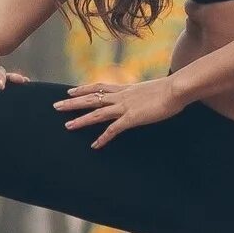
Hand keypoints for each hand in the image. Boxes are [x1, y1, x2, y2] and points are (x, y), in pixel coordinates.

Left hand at [54, 74, 186, 147]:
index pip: (99, 87)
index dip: (84, 89)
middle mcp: (121, 96)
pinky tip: (95, 145)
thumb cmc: (170, 89)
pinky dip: (103, 138)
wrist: (177, 88)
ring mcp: (125, 107)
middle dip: (73, 102)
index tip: (70, 91)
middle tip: (56, 105)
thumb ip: (144, 93)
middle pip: (91, 98)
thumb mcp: (152, 89)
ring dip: (81, 120)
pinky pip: (113, 130)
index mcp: (125, 89)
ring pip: (97, 113)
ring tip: (67, 126)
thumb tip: (145, 95)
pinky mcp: (132, 118)